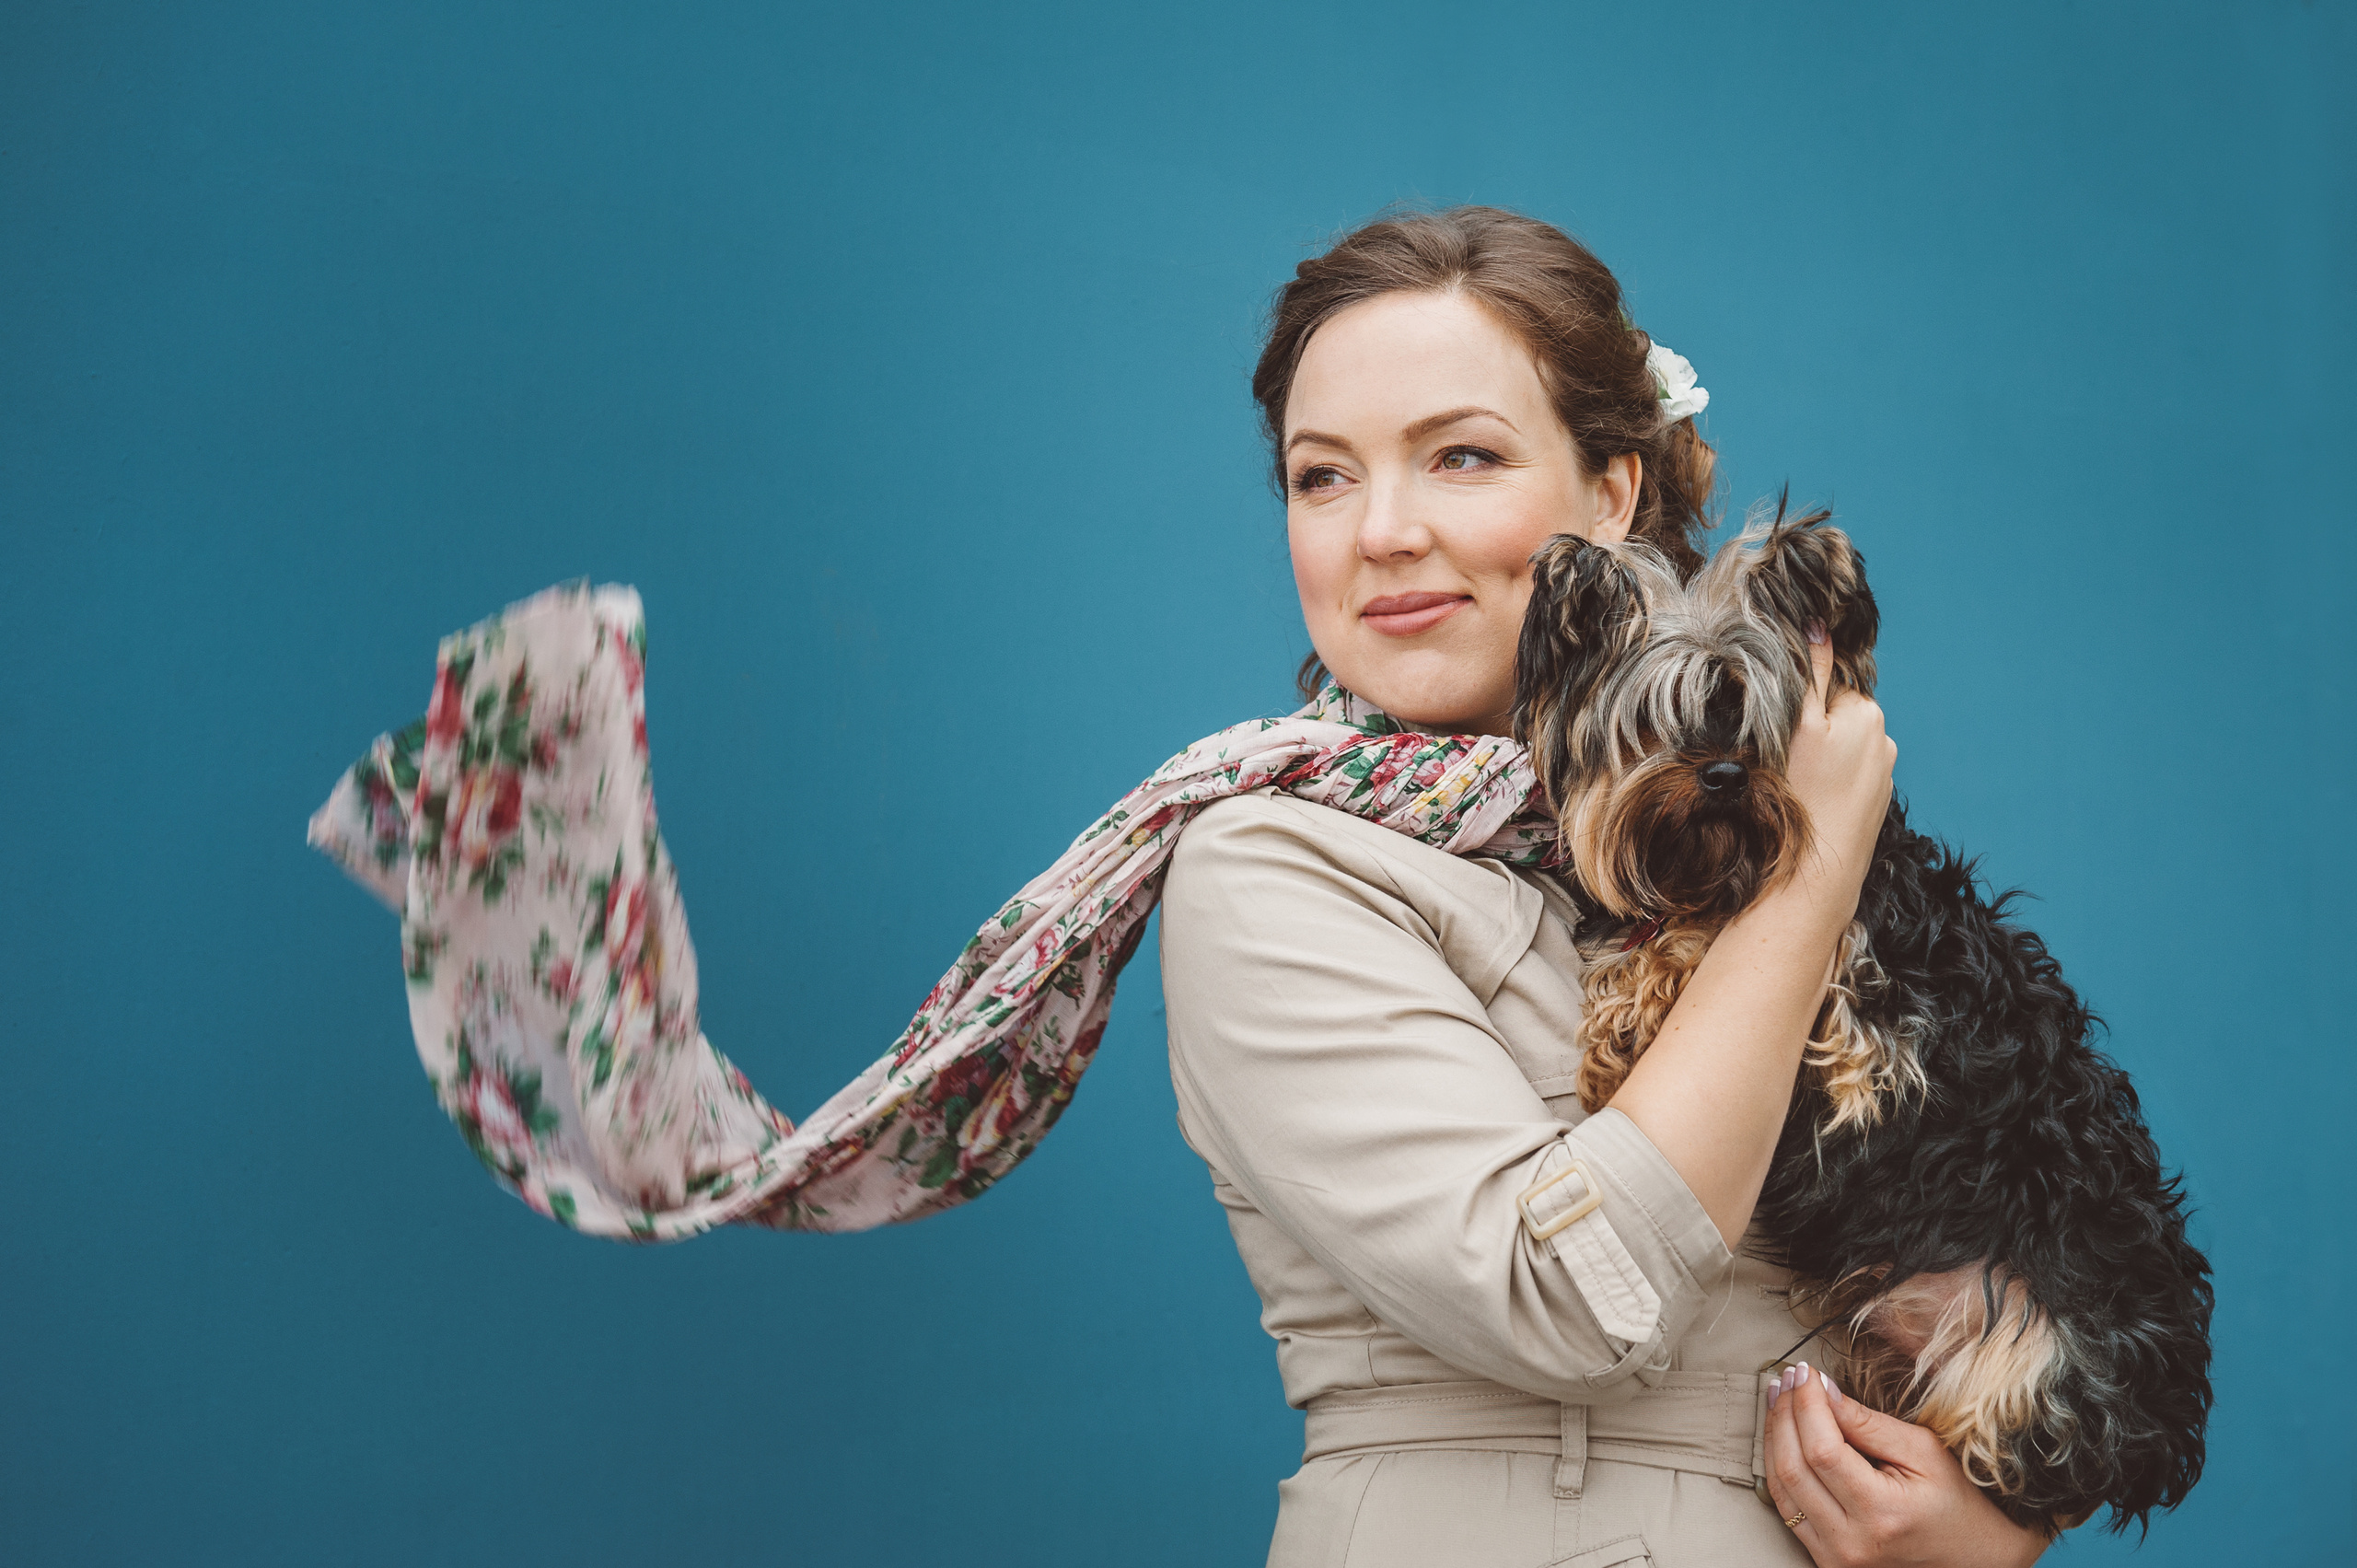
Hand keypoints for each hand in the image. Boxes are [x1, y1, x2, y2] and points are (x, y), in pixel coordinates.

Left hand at [1763, 1363, 2051, 1566]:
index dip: (1807, 1404)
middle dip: (1785, 1414)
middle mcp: (1852, 1541)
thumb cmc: (1954, 1501)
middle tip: (1788, 1378)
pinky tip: (1783, 1435)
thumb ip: (1868, 1423)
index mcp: (1882, 1513)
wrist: (1970, 1558)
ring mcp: (1834, 1556)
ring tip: (1779, 1397)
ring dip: (1775, 1436)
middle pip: (1794, 1467)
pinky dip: (1779, 1466)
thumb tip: (1820, 1388)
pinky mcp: (1825, 1559)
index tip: (1805, 1371)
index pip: (1823, 1449)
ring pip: (1781, 1486)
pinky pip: (1785, 1507)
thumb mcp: (1923, 1451)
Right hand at [1781, 631, 1895, 893]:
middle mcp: (1883, 741)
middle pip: (1834, 717)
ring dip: (1817, 759)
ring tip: (1794, 786)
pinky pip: (1843, 780)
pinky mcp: (1873, 807)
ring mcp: (1881, 777)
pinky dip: (1825, 786)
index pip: (1826, 686)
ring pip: (1837, 750)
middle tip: (1782, 759)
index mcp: (1867, 714)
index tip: (1778, 729)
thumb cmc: (1799, 797)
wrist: (1814, 876)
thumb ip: (1809, 672)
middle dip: (1810, 730)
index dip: (1797, 703)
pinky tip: (1809, 805)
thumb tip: (1818, 623)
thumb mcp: (1796, 725)